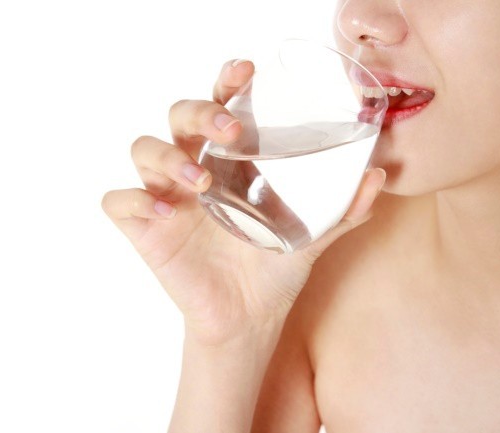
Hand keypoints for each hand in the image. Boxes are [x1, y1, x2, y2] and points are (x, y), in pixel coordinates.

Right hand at [102, 59, 385, 345]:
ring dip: (167, 156)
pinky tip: (165, 211)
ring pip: (143, 149)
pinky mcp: (146, 228)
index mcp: (231, 161)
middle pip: (178, 116)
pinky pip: (120, 201)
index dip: (226, 83)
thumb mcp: (313, 235)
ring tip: (202, 182)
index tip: (245, 72)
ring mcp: (167, 196)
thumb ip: (345, 208)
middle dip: (199, 112)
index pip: (220, 106)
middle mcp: (195, 168)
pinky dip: (136, 199)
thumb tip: (380, 176)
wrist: (250, 316)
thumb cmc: (275, 268)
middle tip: (230, 131)